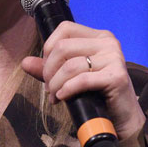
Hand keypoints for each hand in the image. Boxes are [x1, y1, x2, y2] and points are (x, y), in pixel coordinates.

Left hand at [20, 21, 145, 137]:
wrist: (122, 118)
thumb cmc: (97, 95)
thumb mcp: (71, 78)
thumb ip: (50, 68)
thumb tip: (25, 62)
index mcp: (99, 37)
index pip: (65, 28)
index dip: (49, 48)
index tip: (47, 69)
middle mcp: (108, 43)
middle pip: (63, 47)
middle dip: (49, 70)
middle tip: (49, 87)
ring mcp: (114, 58)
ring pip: (70, 65)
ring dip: (56, 84)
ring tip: (55, 96)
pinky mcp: (117, 77)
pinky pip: (82, 80)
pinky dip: (67, 89)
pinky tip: (63, 97)